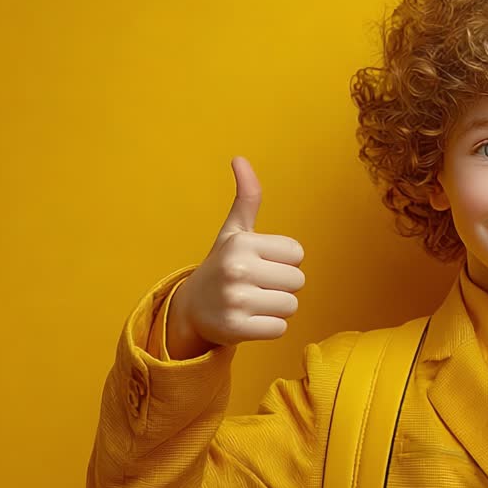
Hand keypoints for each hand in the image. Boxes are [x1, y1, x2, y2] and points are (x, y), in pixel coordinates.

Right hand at [172, 156, 306, 347]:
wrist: (190, 308)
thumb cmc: (223, 265)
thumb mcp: (234, 232)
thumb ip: (247, 198)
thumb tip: (240, 158)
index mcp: (242, 243)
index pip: (297, 253)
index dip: (284, 260)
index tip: (262, 263)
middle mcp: (237, 269)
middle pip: (297, 281)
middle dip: (282, 285)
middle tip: (257, 285)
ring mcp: (236, 301)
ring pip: (290, 306)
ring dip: (277, 307)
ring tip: (253, 302)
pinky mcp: (236, 329)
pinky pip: (280, 329)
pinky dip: (269, 327)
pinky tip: (249, 319)